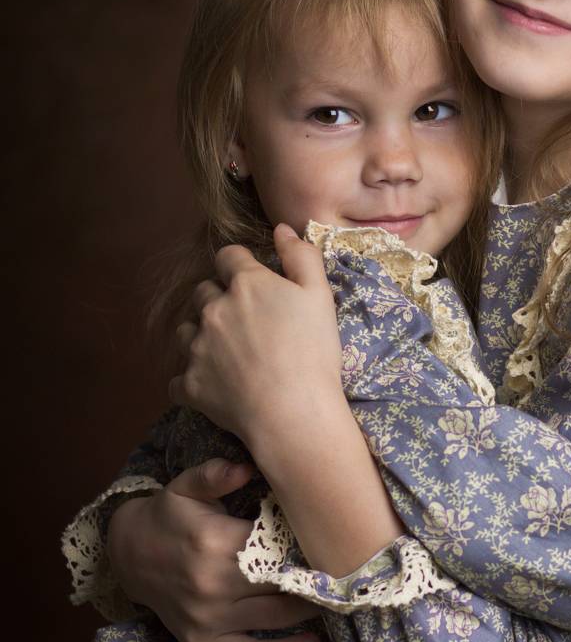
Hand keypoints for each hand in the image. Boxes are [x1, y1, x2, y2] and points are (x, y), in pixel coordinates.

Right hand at [107, 458, 320, 641]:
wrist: (126, 556)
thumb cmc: (167, 516)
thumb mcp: (185, 486)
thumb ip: (215, 474)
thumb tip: (247, 468)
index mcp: (214, 542)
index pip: (278, 545)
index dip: (308, 543)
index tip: (335, 539)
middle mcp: (213, 585)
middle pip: (284, 583)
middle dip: (318, 577)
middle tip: (351, 570)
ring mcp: (208, 618)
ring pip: (276, 617)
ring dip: (311, 608)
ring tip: (339, 597)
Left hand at [170, 225, 343, 450]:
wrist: (293, 412)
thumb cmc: (313, 352)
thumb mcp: (320, 296)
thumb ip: (301, 256)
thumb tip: (281, 229)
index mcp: (246, 284)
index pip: (228, 257)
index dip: (238, 266)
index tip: (251, 281)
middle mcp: (214, 309)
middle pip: (202, 292)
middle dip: (217, 300)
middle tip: (242, 322)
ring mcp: (197, 347)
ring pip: (185, 331)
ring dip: (199, 336)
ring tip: (224, 354)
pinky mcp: (190, 384)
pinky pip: (179, 379)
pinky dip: (192, 381)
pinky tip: (212, 387)